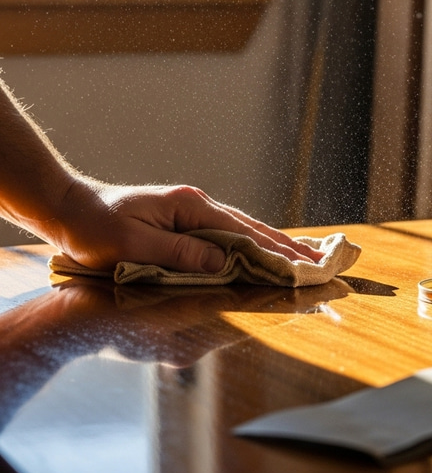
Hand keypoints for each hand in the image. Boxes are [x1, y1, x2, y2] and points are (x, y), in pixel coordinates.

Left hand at [50, 178, 323, 272]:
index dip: (274, 252)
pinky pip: (228, 235)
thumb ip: (180, 254)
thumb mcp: (134, 245)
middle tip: (318, 263)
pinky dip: (252, 245)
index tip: (302, 267)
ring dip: (274, 246)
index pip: (242, 233)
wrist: (72, 209)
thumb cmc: (97, 228)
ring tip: (303, 258)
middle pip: (251, 229)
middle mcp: (198, 206)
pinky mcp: (186, 222)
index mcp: (190, 207)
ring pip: (243, 231)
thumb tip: (224, 263)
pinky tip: (264, 253)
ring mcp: (194, 212)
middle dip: (286, 247)